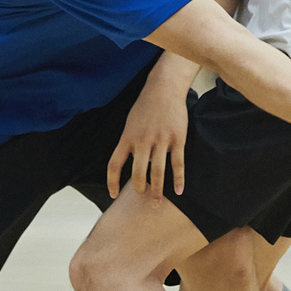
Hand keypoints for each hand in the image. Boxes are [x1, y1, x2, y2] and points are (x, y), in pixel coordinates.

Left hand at [107, 75, 190, 199]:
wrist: (164, 88)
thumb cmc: (146, 106)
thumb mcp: (131, 123)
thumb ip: (130, 142)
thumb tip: (132, 162)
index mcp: (127, 137)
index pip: (115, 164)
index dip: (112, 182)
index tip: (113, 194)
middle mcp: (142, 141)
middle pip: (137, 173)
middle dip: (139, 189)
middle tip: (142, 197)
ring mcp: (161, 140)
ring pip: (158, 171)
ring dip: (157, 190)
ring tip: (157, 203)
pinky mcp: (177, 139)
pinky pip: (177, 163)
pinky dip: (178, 179)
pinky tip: (179, 191)